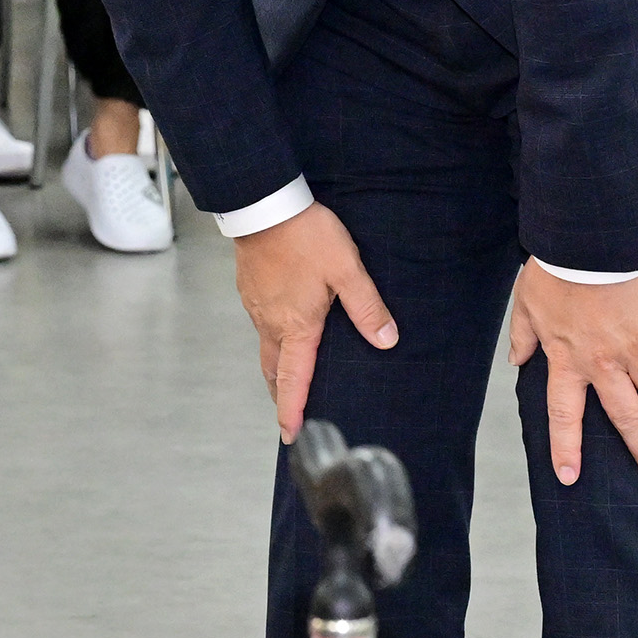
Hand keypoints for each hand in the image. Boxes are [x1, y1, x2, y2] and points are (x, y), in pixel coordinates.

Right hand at [231, 202, 396, 442]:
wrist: (264, 203)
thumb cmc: (304, 236)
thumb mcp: (347, 270)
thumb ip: (367, 308)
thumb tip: (387, 340)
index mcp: (296, 326)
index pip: (293, 380)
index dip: (292, 410)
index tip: (291, 434)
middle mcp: (271, 322)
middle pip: (274, 370)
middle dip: (282, 393)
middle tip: (291, 411)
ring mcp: (256, 305)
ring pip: (266, 346)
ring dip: (278, 364)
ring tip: (293, 371)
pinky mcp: (250, 288)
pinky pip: (261, 321)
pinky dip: (273, 335)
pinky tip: (285, 324)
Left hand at [508, 263, 637, 484]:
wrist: (591, 242)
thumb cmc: (555, 269)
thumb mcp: (526, 303)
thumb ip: (523, 335)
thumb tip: (517, 359)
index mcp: (567, 360)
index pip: (564, 415)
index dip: (566, 448)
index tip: (569, 477)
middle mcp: (604, 363)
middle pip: (625, 416)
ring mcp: (637, 349)